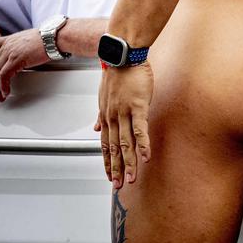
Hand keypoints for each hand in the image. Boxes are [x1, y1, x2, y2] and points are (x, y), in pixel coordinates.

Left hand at [0, 26, 46, 101]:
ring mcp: (10, 52)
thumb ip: (20, 48)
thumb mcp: (29, 40)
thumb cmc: (48, 38)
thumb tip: (21, 59)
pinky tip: (6, 92)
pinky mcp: (16, 59)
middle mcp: (7, 45)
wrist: (55, 37)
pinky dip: (3, 86)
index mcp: (9, 40)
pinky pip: (4, 75)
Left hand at [95, 62, 152, 187]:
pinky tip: (146, 157)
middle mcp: (113, 118)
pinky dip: (143, 144)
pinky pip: (140, 129)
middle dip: (116, 169)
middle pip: (115, 149)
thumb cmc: (118, 74)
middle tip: (119, 186)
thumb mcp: (104, 96)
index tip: (109, 175)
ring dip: (129, 163)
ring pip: (126, 143)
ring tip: (132, 178)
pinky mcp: (138, 107)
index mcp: (106, 116)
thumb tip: (96, 129)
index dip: (107, 161)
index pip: (106, 145)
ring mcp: (125, 113)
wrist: (123, 55)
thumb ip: (101, 115)